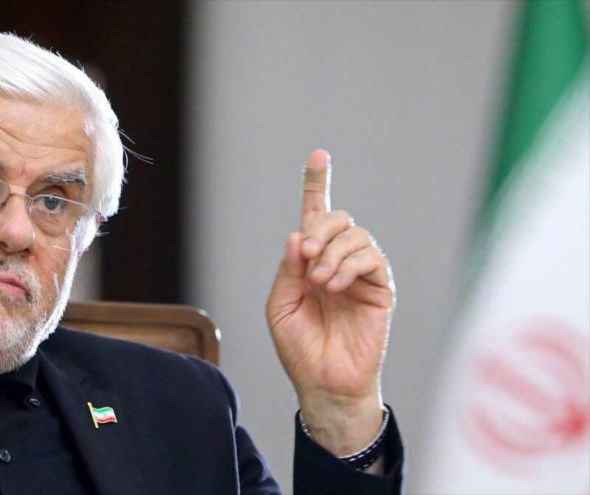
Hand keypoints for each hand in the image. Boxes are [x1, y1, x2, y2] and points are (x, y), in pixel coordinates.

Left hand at [266, 149, 394, 455]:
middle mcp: (336, 261)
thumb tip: (299, 234)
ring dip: (333, 250)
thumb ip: (288, 269)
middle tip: (306, 253)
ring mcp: (360, 273)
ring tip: (319, 280)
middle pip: (337, 218)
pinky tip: (334, 285)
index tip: (318, 155)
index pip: (315, 215)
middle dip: (320, 226)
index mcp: (310, 262)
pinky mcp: (380, 287)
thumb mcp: (280, 305)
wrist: (324, 381)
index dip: (317, 184)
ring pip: (356, 234)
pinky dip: (349, 264)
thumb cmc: (299, 347)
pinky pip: (371, 257)